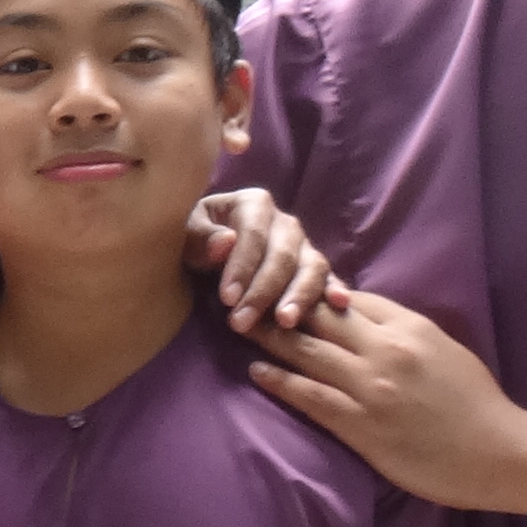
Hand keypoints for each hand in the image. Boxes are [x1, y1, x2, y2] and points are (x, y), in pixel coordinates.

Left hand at [195, 187, 344, 334]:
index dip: (241, 267)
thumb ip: (200, 237)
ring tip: (285, 322)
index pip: (253, 234)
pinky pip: (327, 278)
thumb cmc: (195, 240)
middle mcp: (284, 222)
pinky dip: (335, 288)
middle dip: (263, 291)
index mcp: (254, 204)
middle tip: (241, 323)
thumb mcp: (186, 234)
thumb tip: (225, 242)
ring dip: (300, 295)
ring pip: (311, 266)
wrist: (207, 249)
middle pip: (283, 255)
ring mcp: (303, 245)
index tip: (226, 298)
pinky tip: (339, 303)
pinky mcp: (312, 268)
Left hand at [247, 287, 526, 504]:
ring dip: (268, 336)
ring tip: (236, 325)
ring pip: (309, 352)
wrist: (500, 452)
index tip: (282, 288)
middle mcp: (388, 349)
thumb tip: (368, 322)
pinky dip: (281, 381)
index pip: (350, 300)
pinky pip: (312, 396)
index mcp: (411, 327)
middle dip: (278, 303)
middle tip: (241, 293)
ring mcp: (373, 386)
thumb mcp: (446, 353)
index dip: (312, 293)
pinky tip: (256, 371)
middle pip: (320, 318)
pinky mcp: (363, 423)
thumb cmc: (477, 406)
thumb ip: (406, 334)